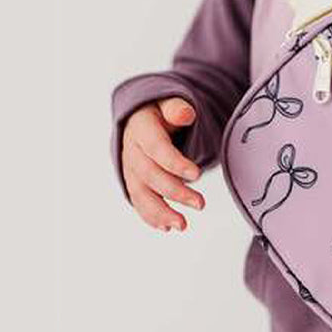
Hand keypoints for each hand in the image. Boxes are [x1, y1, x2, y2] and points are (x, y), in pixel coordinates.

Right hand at [121, 96, 204, 231]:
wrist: (142, 119)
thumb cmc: (161, 112)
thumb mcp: (168, 103)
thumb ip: (176, 109)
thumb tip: (185, 114)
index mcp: (140, 128)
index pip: (156, 147)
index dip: (174, 162)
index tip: (196, 174)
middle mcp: (131, 151)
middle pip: (150, 175)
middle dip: (175, 192)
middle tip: (200, 204)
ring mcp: (130, 170)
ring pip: (141, 194)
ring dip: (161, 212)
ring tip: (182, 225)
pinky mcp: (134, 183)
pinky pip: (139, 202)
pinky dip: (151, 217)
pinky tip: (167, 227)